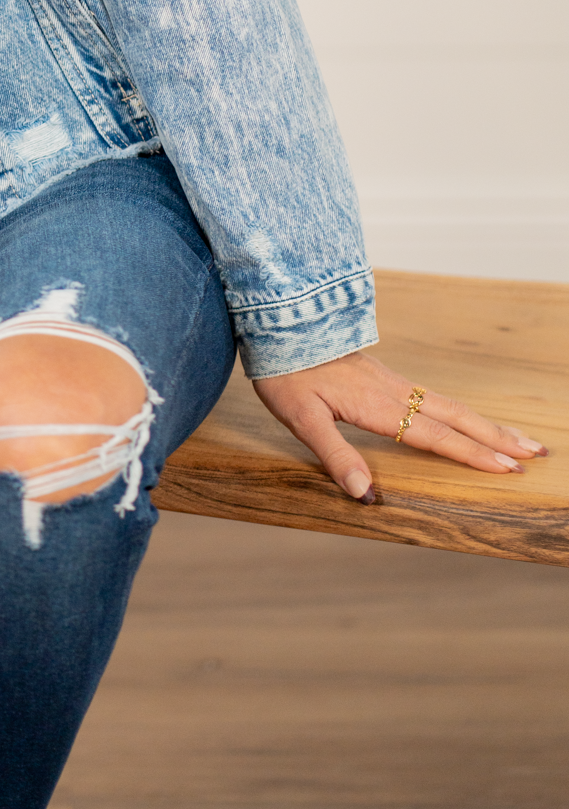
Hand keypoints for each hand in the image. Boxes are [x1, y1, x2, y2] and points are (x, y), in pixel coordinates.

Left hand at [254, 348, 546, 501]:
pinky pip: (435, 396)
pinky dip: (462, 411)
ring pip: (450, 404)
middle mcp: (394, 391)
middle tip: (537, 453)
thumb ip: (334, 454)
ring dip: (486, 424)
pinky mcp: (385, 375)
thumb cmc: (286, 372)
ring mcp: (392, 381)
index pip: (435, 435)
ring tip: (517, 439)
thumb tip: (366, 494)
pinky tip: (467, 418)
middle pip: (456, 416)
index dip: (472, 454)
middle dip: (497, 438)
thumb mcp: (301, 418)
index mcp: (379, 405)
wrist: (280, 322)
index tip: (508, 469)